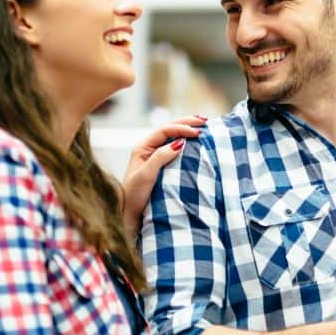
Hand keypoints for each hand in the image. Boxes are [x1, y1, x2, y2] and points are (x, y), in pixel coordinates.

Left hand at [121, 115, 206, 241]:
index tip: (198, 133)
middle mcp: (149, 148)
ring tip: (203, 125)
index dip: (182, 128)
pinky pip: (176, 148)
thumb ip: (160, 157)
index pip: (164, 131)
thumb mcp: (146, 175)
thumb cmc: (134, 196)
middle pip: (169, 129)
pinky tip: (197, 141)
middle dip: (187, 123)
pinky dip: (187, 142)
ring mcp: (156, 156)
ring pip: (173, 137)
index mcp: (143, 147)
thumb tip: (180, 142)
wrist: (130, 214)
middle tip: (204, 120)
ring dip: (187, 129)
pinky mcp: (163, 165)